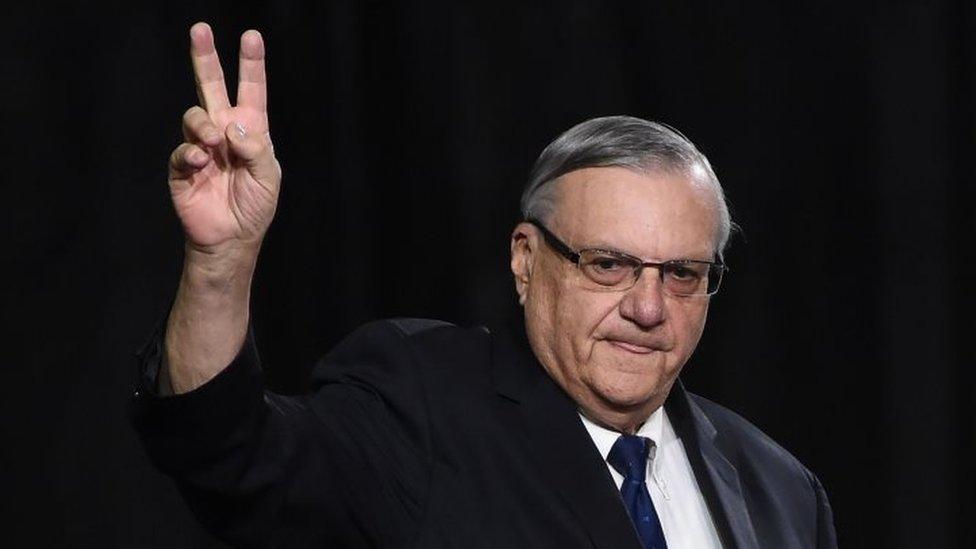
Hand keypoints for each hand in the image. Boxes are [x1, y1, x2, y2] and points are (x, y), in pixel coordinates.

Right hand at [168, 22, 280, 253]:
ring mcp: (200, 147)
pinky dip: (190, 152)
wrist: (231, 239)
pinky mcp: (182, 167)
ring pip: (194, 114)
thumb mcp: (269, 178)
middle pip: (211, 87)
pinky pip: (182, 149)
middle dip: (206, 58)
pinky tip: (201, 161)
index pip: (251, 91)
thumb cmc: (255, 207)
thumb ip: (257, 150)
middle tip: (200, 29)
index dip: (251, 64)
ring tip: (212, 142)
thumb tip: (233, 127)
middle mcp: (223, 132)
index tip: (252, 37)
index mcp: (250, 131)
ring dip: (202, 124)